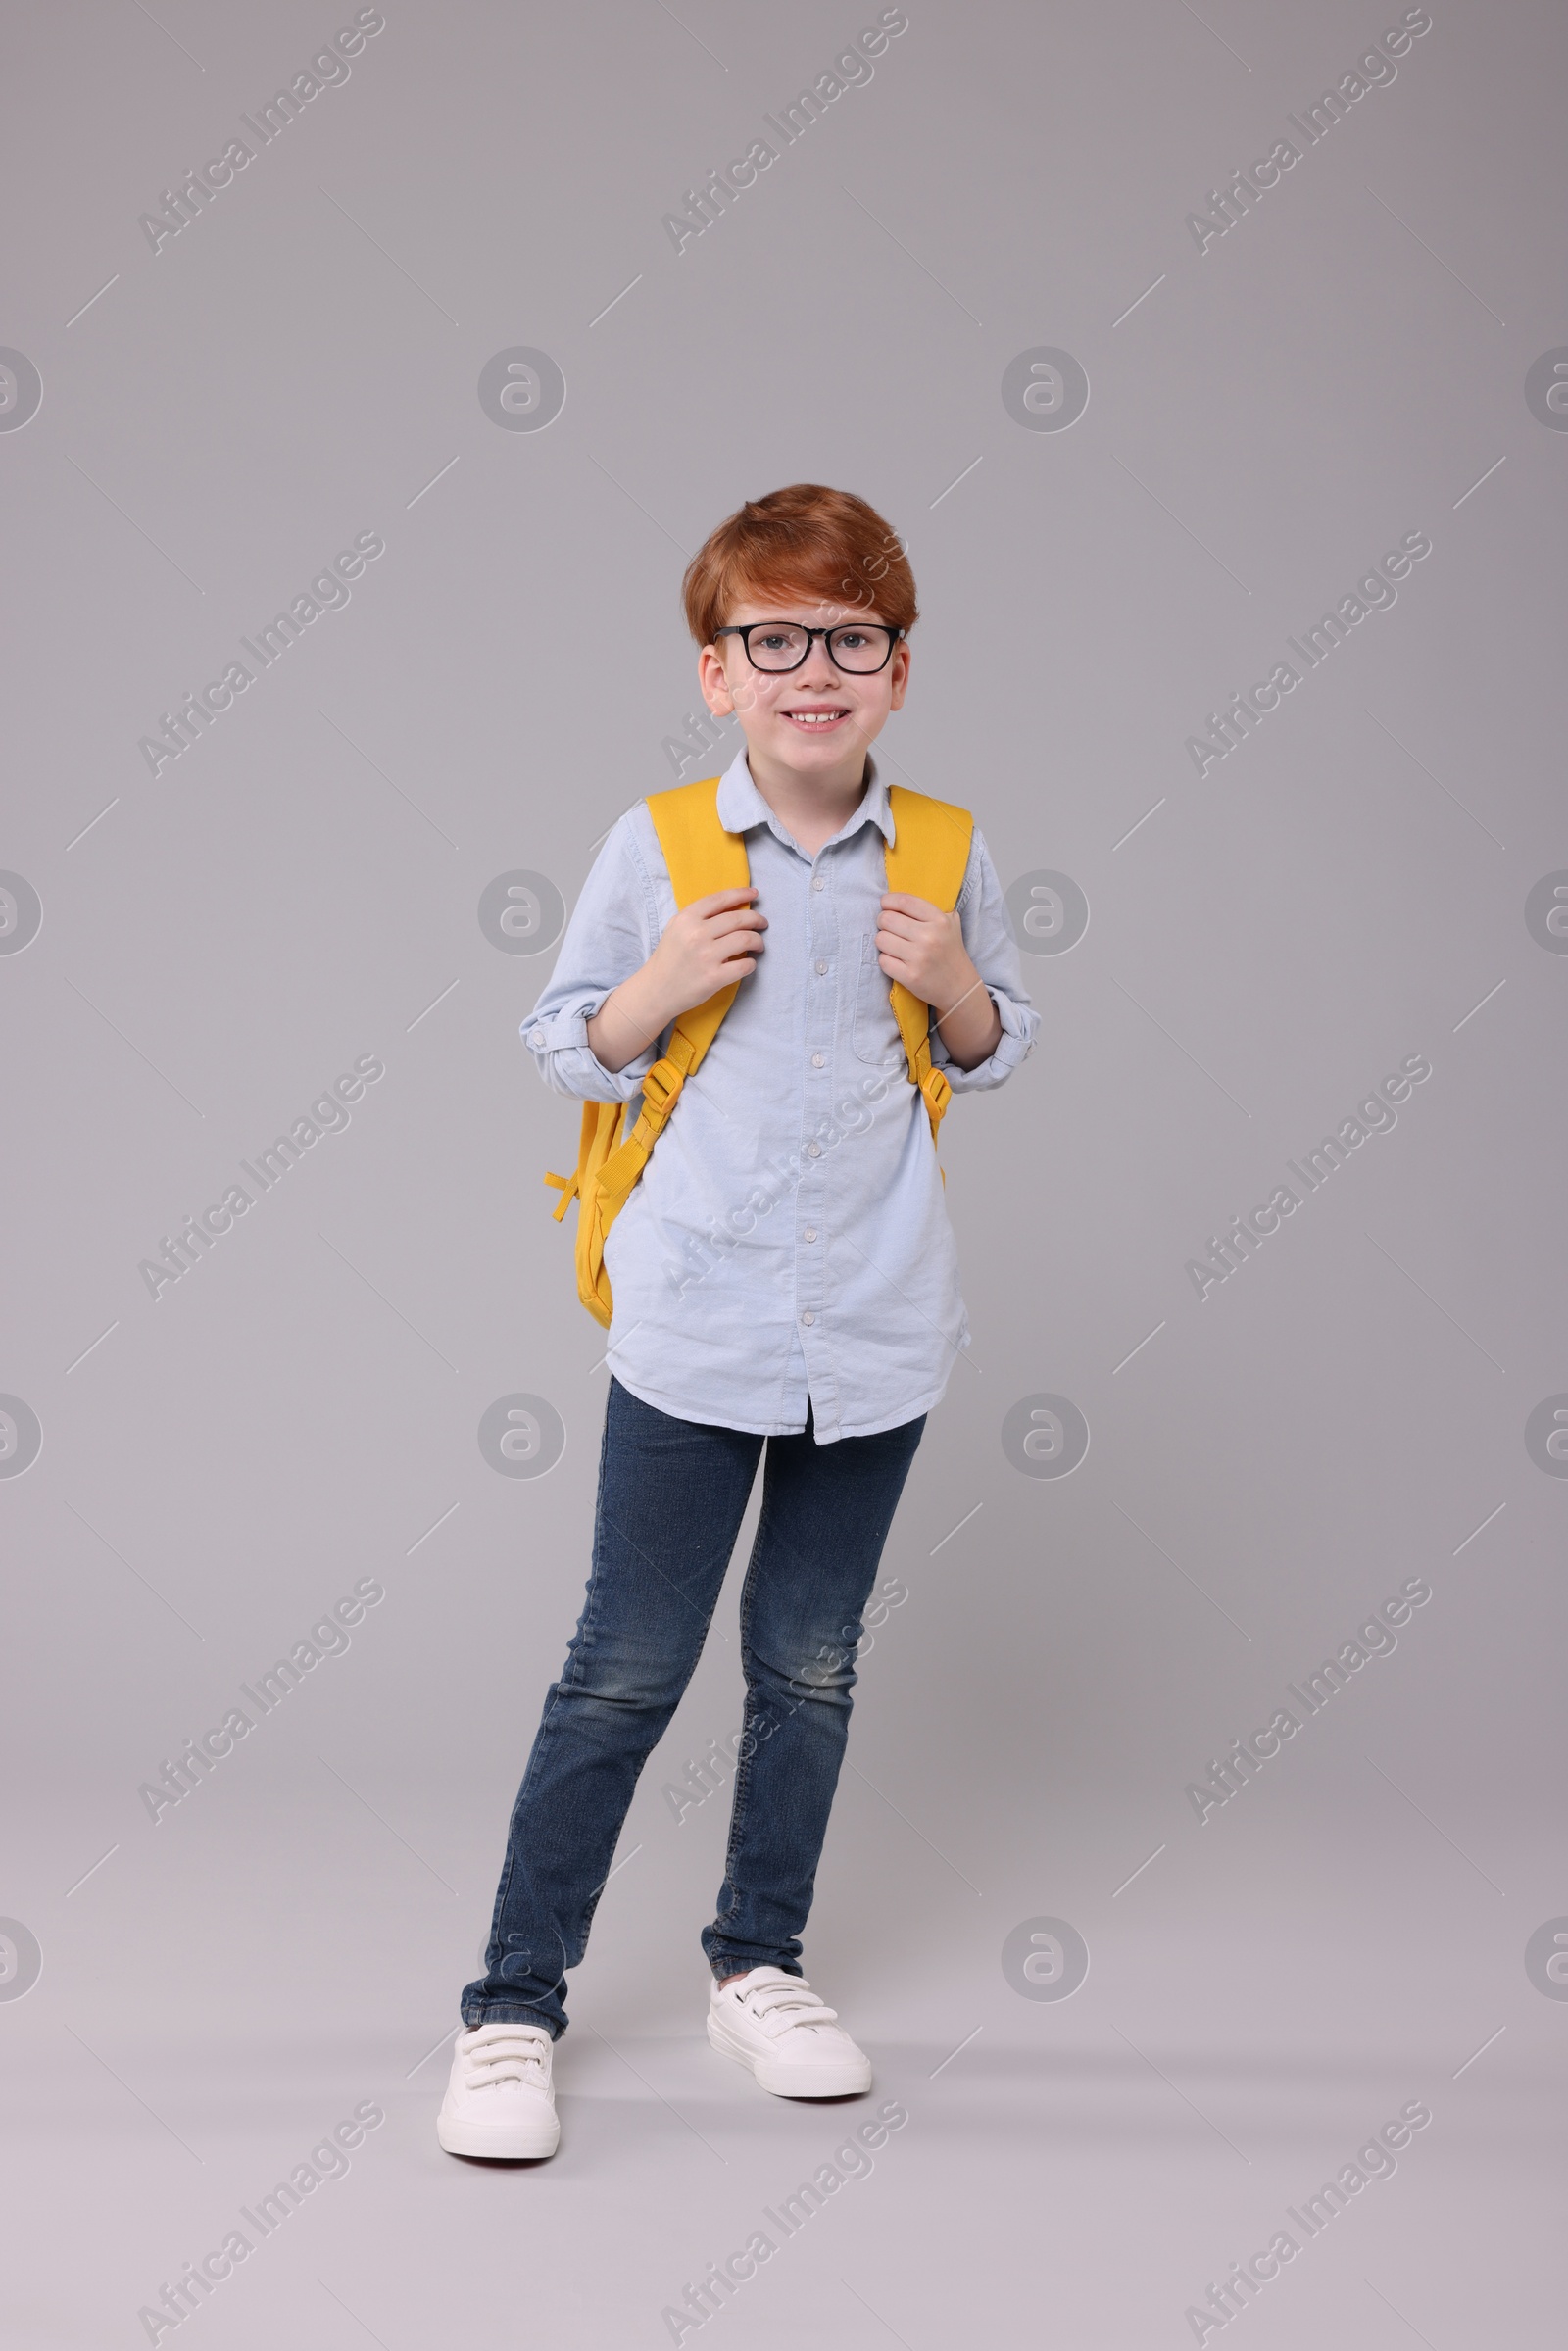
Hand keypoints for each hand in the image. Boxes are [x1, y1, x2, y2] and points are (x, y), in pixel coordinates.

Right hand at [648, 886, 766, 1020]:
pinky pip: (745, 965)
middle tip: (762, 924)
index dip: (741, 894)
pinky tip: (748, 964)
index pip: (720, 899)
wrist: (656, 990)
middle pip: (738, 919)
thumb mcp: (676, 928)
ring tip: (758, 945)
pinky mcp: (714, 978)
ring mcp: (706, 956)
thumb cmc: (669, 958)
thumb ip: (698, 916)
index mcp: (687, 919)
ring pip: (746, 939)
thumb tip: (731, 906)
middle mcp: (696, 934)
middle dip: (757, 919)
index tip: (754, 894)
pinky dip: (752, 964)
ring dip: (758, 941)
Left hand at [875, 892, 1000, 1071]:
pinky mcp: (910, 976)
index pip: (903, 901)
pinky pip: (883, 960)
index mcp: (939, 920)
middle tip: (889, 928)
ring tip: (894, 945)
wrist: (959, 987)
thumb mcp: (950, 923)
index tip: (886, 905)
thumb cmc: (950, 951)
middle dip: (883, 922)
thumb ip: (930, 908)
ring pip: (881, 939)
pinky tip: (896, 960)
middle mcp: (929, 937)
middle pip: (886, 919)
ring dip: (883, 942)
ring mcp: (919, 958)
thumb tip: (899, 898)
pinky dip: (886, 960)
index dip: (888, 901)